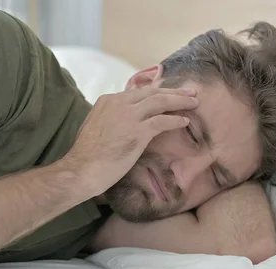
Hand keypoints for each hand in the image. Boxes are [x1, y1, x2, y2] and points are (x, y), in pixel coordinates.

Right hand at [66, 86, 197, 195]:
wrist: (82, 168)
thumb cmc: (86, 155)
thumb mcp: (95, 127)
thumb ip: (110, 119)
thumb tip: (120, 123)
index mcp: (108, 100)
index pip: (138, 93)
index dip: (156, 93)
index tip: (168, 94)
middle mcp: (119, 103)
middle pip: (152, 92)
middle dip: (173, 92)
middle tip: (189, 92)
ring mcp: (129, 115)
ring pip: (160, 102)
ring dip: (180, 101)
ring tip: (193, 102)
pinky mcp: (138, 131)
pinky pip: (162, 121)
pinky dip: (175, 120)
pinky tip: (184, 121)